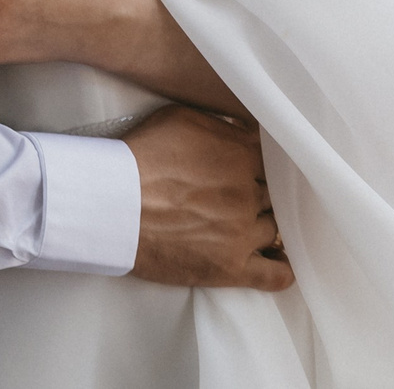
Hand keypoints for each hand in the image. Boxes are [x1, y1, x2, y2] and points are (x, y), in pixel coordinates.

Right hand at [124, 107, 291, 290]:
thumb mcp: (179, 118)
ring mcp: (243, 233)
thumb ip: (222, 125)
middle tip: (241, 194)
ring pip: (275, 229)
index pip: (274, 161)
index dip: (261, 166)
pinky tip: (278, 259)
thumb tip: (247, 131)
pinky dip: (282, 267)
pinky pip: (275, 274)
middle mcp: (249, 194)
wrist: (111, 204)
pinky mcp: (231, 268)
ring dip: (264, 224)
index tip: (252, 169)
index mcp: (241, 155)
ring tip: (245, 222)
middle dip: (261, 194)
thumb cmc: (138, 157)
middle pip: (275, 195)